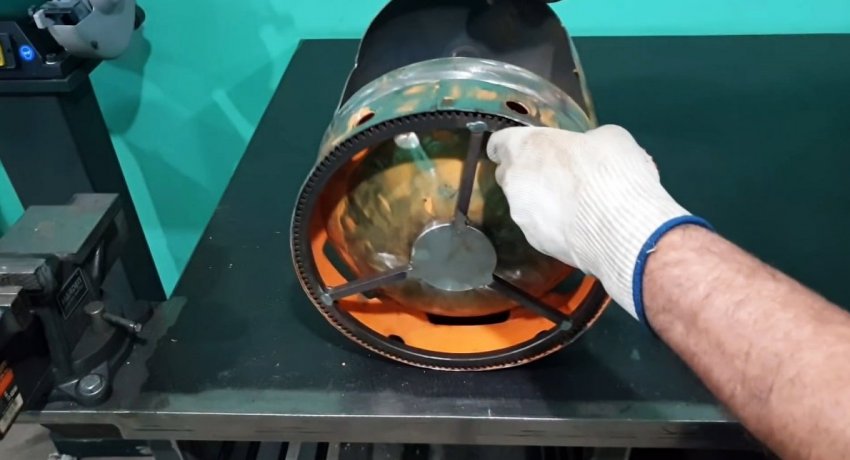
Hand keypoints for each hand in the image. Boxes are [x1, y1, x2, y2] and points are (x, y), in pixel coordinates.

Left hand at [486, 125, 698, 319]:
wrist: (622, 228)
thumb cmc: (613, 171)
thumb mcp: (609, 138)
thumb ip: (584, 142)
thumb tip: (586, 150)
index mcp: (525, 147)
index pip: (498, 143)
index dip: (510, 145)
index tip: (523, 149)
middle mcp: (514, 181)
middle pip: (509, 175)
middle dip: (525, 173)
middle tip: (556, 174)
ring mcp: (521, 216)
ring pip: (523, 204)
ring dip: (541, 202)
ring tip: (575, 205)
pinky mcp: (535, 243)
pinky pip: (539, 228)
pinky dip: (553, 225)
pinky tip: (580, 226)